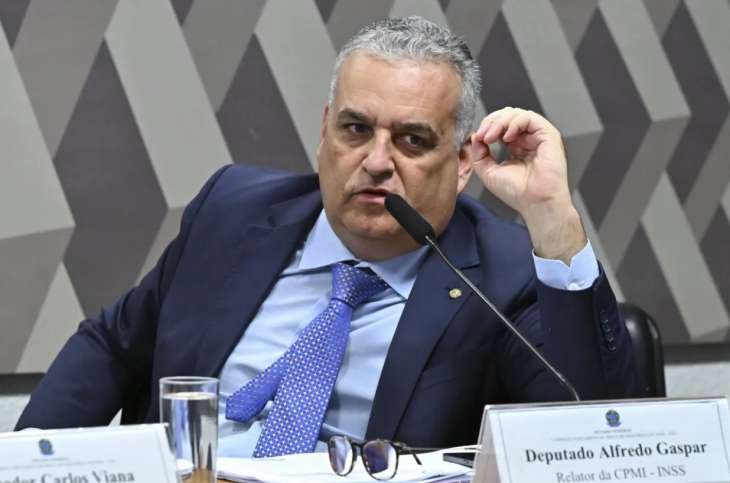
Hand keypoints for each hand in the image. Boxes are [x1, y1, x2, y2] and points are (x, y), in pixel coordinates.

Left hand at [470, 107, 585, 263]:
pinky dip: (514, 122)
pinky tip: (506, 136)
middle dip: (491, 122)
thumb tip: (475, 136)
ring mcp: (538, 136)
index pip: (499, 125)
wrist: (536, 203)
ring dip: (499, 122)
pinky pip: (529, 117)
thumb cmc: (517, 193)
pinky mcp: (548, 135)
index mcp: (515, 146)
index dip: (487, 127)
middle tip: (483, 135)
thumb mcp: (488, 172)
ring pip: (516, 114)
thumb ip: (479, 154)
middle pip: (507, 116)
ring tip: (491, 137)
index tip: (477, 138)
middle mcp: (527, 139)